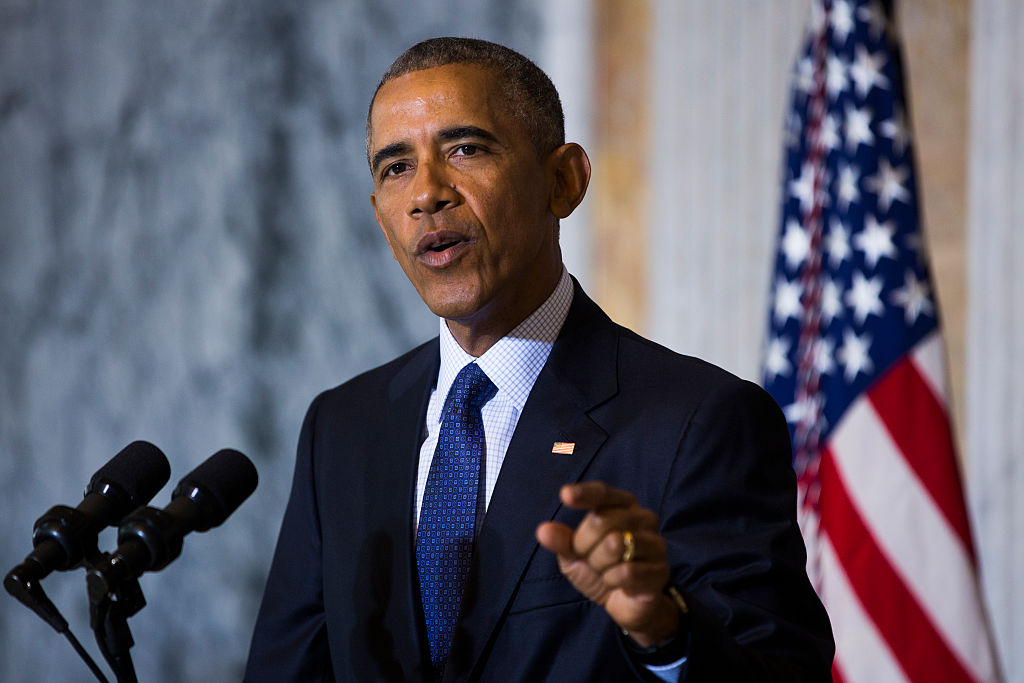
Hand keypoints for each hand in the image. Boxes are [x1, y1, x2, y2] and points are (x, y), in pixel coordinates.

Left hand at [535, 481, 679, 646]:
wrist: (624, 605)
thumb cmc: (600, 570)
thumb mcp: (575, 555)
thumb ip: (561, 541)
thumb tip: (543, 531)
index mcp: (623, 506)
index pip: (603, 493)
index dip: (584, 493)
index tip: (565, 495)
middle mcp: (644, 518)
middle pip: (601, 521)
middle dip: (585, 546)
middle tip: (589, 558)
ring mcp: (655, 543)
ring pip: (615, 545)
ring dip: (599, 565)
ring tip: (605, 572)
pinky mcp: (660, 570)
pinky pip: (626, 572)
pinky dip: (612, 581)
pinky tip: (617, 584)